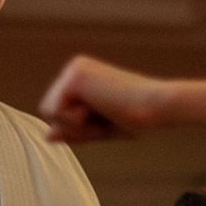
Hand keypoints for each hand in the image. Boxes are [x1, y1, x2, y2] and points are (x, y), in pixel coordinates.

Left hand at [41, 56, 169, 143]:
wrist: (158, 106)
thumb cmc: (137, 118)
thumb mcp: (99, 129)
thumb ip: (73, 131)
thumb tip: (47, 136)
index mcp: (82, 76)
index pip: (58, 112)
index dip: (77, 128)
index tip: (106, 119)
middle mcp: (75, 68)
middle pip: (49, 111)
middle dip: (74, 127)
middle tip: (106, 118)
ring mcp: (74, 70)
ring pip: (49, 112)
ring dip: (76, 125)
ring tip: (104, 112)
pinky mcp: (75, 77)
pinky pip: (56, 112)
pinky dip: (77, 122)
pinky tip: (101, 108)